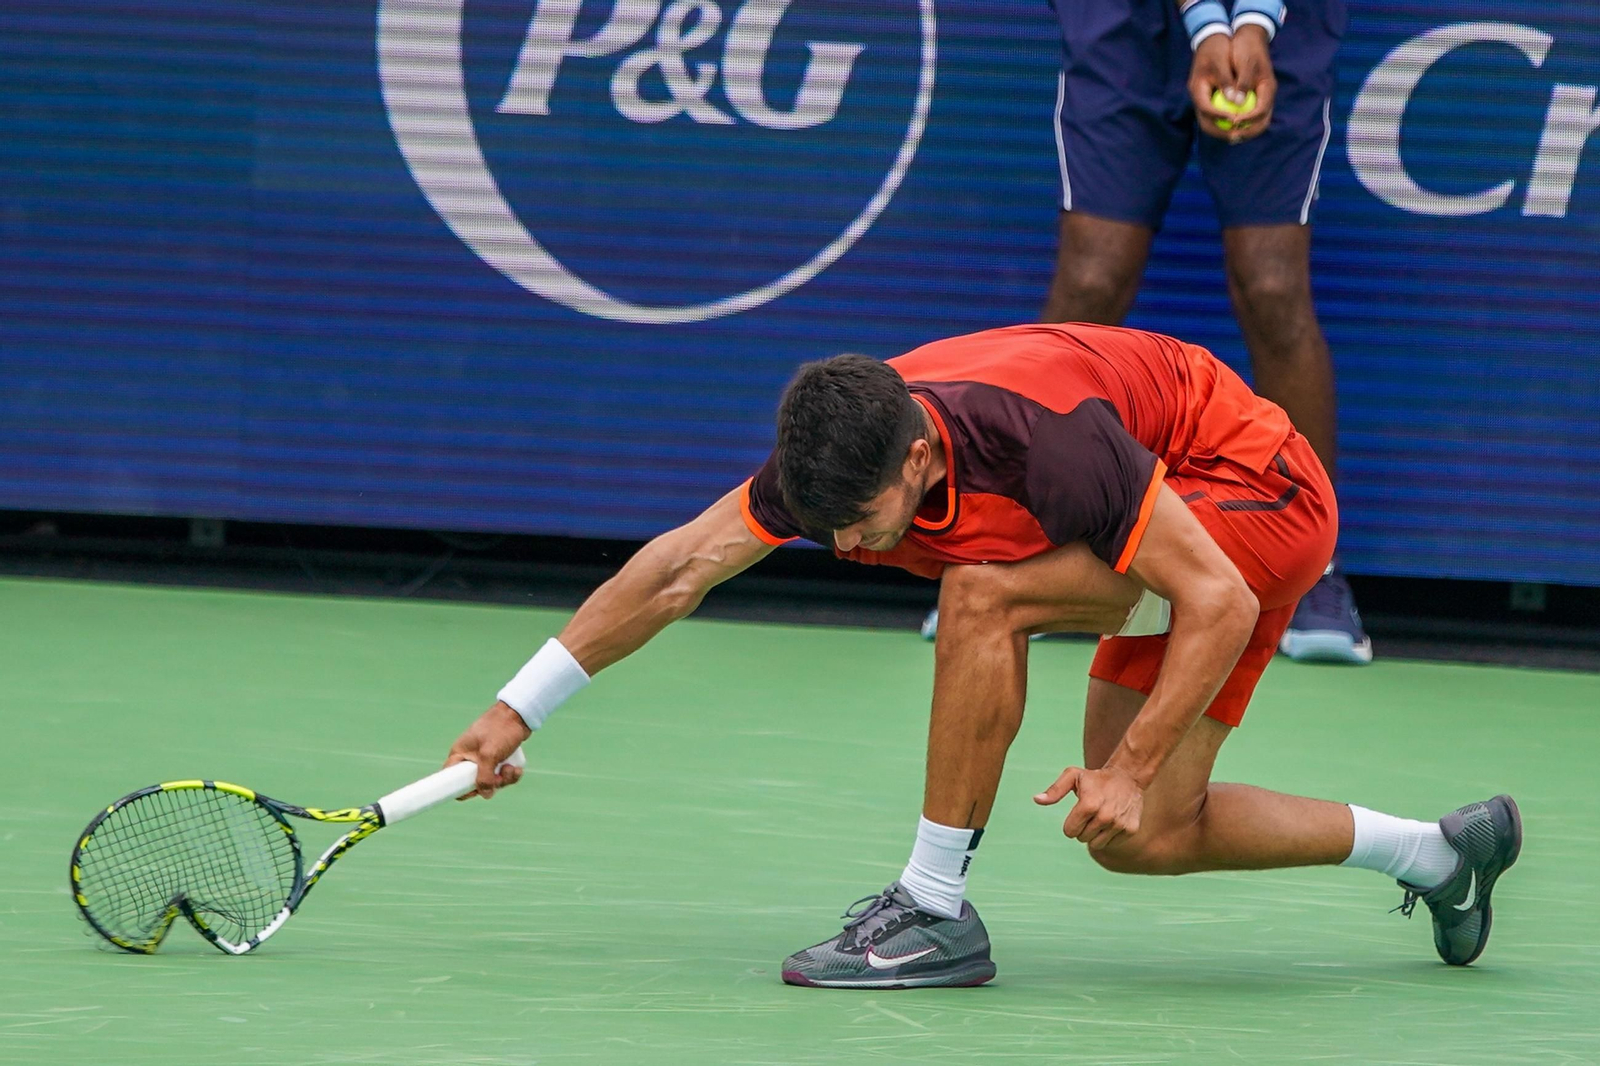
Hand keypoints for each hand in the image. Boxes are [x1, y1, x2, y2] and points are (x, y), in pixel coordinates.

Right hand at [445, 701, 530, 799]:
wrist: (519, 714)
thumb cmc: (500, 729)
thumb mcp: (490, 754)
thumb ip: (485, 777)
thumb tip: (485, 794)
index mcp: (460, 754)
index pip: (450, 779)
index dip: (460, 789)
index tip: (475, 792)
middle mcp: (470, 758)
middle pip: (474, 784)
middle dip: (490, 784)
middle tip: (499, 777)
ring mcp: (484, 759)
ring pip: (491, 781)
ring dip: (504, 779)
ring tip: (511, 768)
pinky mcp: (498, 759)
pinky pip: (501, 775)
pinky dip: (510, 775)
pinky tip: (517, 768)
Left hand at [1034, 765, 1144, 850]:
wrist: (1128, 777)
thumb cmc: (1095, 778)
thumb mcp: (1073, 776)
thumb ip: (1054, 790)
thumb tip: (1037, 800)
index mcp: (1088, 805)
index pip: (1069, 832)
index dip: (1070, 824)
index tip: (1077, 813)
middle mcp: (1105, 817)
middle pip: (1082, 838)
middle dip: (1082, 828)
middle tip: (1090, 813)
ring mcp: (1119, 824)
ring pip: (1096, 844)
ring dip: (1095, 834)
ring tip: (1100, 817)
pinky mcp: (1130, 830)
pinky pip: (1111, 843)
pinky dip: (1109, 835)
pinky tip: (1112, 819)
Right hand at [1188, 33, 1238, 140]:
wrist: (1211, 39)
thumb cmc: (1217, 48)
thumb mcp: (1222, 62)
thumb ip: (1228, 83)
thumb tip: (1238, 102)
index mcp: (1197, 88)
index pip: (1206, 109)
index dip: (1221, 117)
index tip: (1237, 120)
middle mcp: (1198, 98)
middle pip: (1206, 124)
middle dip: (1223, 132)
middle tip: (1239, 136)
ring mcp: (1202, 100)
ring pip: (1211, 124)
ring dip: (1225, 131)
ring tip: (1242, 134)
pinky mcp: (1209, 100)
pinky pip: (1217, 118)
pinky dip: (1228, 123)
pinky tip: (1241, 124)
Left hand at [1223, 25, 1276, 141]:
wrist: (1249, 37)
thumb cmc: (1246, 48)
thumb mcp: (1244, 63)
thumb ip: (1242, 84)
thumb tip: (1237, 103)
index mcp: (1268, 88)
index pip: (1261, 112)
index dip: (1247, 120)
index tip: (1231, 122)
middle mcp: (1266, 95)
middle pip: (1261, 122)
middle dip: (1246, 132)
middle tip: (1230, 137)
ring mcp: (1260, 97)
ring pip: (1256, 122)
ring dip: (1243, 131)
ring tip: (1227, 136)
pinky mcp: (1253, 96)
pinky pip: (1248, 115)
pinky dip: (1239, 122)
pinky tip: (1225, 125)